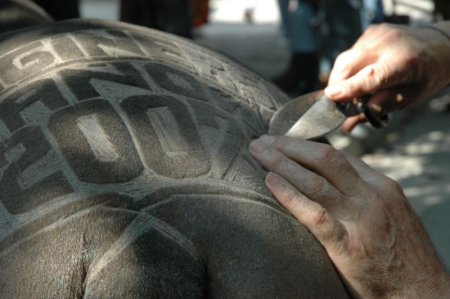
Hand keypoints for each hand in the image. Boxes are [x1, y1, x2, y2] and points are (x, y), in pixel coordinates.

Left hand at [249, 135, 449, 298]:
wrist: (422, 293)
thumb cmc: (400, 254)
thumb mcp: (388, 213)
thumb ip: (362, 194)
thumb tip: (328, 180)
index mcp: (381, 186)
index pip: (339, 156)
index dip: (306, 146)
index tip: (283, 142)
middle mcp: (372, 196)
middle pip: (325, 159)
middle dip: (290, 146)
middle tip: (262, 140)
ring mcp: (361, 220)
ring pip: (316, 181)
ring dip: (282, 163)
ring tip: (258, 152)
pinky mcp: (350, 247)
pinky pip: (315, 215)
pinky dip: (291, 196)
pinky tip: (270, 183)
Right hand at [324, 23, 449, 132]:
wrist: (437, 45)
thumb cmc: (425, 74)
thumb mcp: (412, 96)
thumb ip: (382, 106)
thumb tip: (352, 121)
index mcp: (404, 62)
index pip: (372, 76)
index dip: (350, 88)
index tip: (331, 97)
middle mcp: (388, 43)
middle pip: (348, 64)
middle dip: (337, 85)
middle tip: (338, 102)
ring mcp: (377, 35)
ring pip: (344, 59)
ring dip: (341, 78)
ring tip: (352, 90)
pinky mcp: (370, 32)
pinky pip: (350, 53)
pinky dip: (349, 68)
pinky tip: (360, 74)